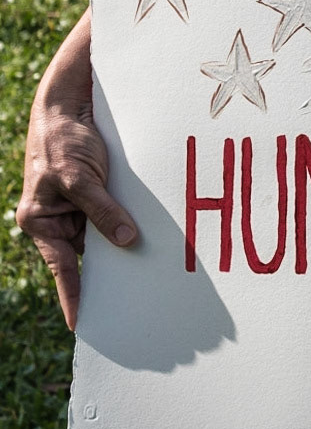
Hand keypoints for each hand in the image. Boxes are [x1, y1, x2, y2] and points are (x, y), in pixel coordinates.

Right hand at [17, 9, 136, 330]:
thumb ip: (102, 209)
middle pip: (87, 256)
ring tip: (149, 277)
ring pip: (104, 237)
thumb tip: (127, 242)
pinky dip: (129, 225)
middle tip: (130, 307)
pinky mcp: (98, 195)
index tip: (80, 324)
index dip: (73, 295)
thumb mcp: (80, 176)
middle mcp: (58, 219)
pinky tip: (152, 236)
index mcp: (41, 221)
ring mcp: (78, 208)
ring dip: (123, 247)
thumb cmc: (63, 138)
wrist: (69, 104)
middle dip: (108, 276)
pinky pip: (114, 217)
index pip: (62, 267)